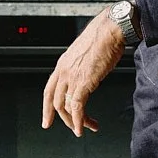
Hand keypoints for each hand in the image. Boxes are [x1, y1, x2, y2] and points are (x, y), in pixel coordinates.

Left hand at [41, 10, 125, 137]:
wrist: (110, 29)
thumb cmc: (104, 37)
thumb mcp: (87, 53)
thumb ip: (84, 65)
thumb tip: (90, 72)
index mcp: (63, 64)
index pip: (49, 90)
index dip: (47, 107)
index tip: (47, 119)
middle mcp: (64, 71)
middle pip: (55, 102)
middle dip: (62, 119)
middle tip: (72, 128)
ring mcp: (72, 77)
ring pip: (66, 107)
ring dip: (75, 122)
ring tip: (84, 129)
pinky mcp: (83, 82)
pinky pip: (77, 107)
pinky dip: (80, 120)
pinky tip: (84, 127)